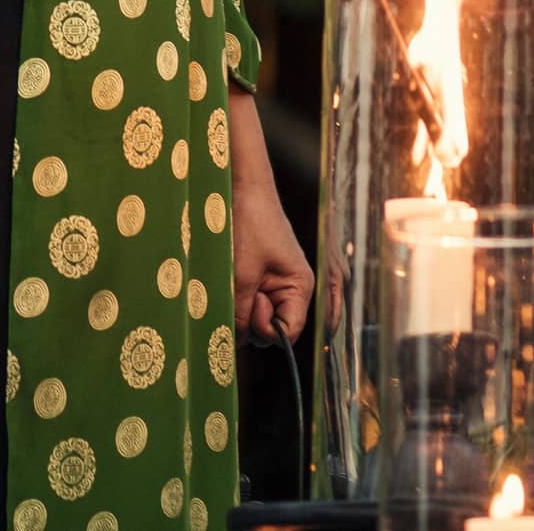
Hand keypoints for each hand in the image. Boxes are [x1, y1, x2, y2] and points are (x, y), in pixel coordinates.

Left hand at [232, 182, 314, 344]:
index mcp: (300, 286)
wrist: (244, 190)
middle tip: (243, 287)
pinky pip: (248, 303)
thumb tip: (233, 343)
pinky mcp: (260, 279)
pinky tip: (233, 278)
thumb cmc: (250, 226)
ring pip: (255, 318)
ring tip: (237, 277)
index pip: (290, 331)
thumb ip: (241, 315)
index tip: (252, 305)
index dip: (267, 330)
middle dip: (251, 319)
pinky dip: (237, 298)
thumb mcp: (242, 276)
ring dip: (240, 307)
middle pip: (271, 329)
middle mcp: (291, 289)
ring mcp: (275, 284)